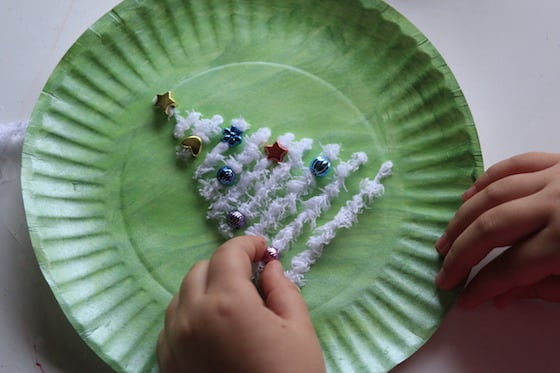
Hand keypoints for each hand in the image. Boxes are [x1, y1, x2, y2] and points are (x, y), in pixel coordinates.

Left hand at [157, 236, 325, 372]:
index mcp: (227, 303)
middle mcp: (192, 317)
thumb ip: (282, 289)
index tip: (263, 248)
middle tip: (251, 276)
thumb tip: (269, 266)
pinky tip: (212, 327)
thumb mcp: (299, 330)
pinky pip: (172, 323)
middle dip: (226, 265)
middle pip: (201, 269)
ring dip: (206, 287)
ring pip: (182, 295)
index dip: (247, 244)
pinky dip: (190, 314)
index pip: (228, 254)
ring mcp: (174, 341)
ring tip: (232, 301)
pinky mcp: (167, 363)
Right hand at [435, 152, 559, 307]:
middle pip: (491, 227)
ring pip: (494, 194)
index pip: (511, 267)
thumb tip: (500, 297)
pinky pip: (515, 164)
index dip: (482, 286)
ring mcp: (556, 177)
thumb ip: (545, 289)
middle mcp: (555, 204)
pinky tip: (468, 196)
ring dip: (463, 217)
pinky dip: (487, 179)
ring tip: (445, 239)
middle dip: (461, 252)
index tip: (463, 300)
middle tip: (443, 271)